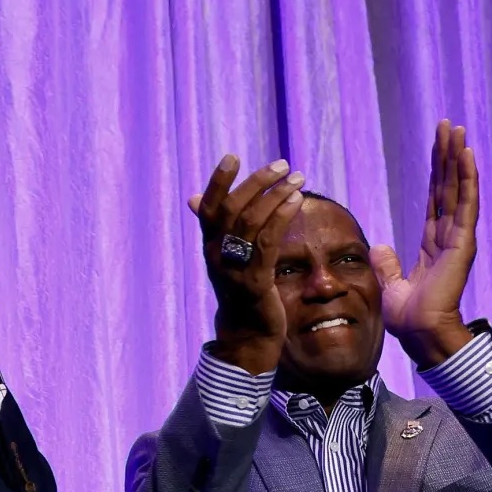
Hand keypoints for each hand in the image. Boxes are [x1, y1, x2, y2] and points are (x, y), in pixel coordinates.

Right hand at [189, 155, 307, 372]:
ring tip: (297, 178)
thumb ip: (214, 228)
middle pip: (233, 209)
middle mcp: (217, 255)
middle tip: (282, 164)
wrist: (247, 335)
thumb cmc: (240, 291)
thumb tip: (194, 199)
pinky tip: (297, 201)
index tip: (232, 156)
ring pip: (253, 221)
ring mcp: (235, 269)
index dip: (218, 181)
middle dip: (257, 182)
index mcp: (209, 247)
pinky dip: (283, 217)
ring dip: (277, 194)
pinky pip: (268, 241)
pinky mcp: (255, 281)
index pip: (208, 207)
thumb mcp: (224, 258)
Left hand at [372, 119, 478, 365]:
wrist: (419, 332)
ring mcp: (458, 237)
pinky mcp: (463, 242)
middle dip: (448, 155)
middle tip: (448, 125)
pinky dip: (467, 178)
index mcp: (432, 243)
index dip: (437, 171)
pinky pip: (466, 204)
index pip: (436, 198)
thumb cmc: (408, 316)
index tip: (438, 145)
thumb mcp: (390, 284)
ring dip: (458, 158)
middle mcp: (448, 235)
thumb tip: (379, 246)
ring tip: (457, 130)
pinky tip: (467, 154)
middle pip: (449, 186)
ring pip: (459, 189)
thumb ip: (387, 264)